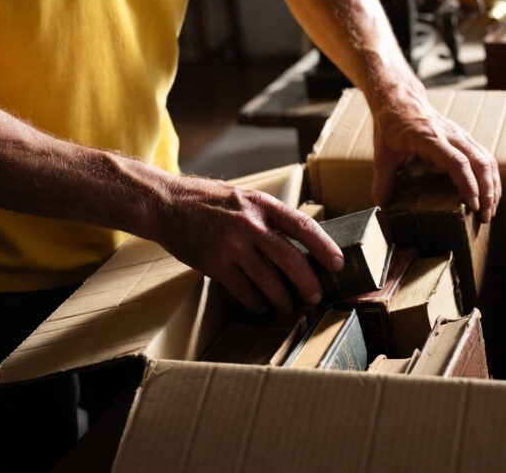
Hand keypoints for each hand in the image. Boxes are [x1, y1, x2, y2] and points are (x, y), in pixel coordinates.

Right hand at [154, 176, 343, 314]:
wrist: (167, 204)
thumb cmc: (210, 202)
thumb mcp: (245, 198)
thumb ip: (269, 217)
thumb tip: (301, 244)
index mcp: (263, 204)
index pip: (303, 227)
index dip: (325, 248)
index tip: (338, 265)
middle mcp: (250, 224)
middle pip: (291, 260)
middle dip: (308, 283)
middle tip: (315, 297)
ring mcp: (231, 245)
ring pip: (269, 281)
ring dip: (282, 299)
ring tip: (287, 306)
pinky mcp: (214, 264)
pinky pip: (243, 291)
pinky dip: (255, 303)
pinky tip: (260, 306)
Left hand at [370, 91, 500, 222]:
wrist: (401, 101)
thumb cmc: (392, 127)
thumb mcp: (383, 154)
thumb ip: (383, 180)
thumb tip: (380, 206)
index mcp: (430, 138)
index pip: (458, 162)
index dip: (468, 185)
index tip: (473, 206)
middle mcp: (451, 135)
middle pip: (480, 162)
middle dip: (487, 192)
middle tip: (485, 217)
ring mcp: (461, 135)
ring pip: (487, 159)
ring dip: (493, 186)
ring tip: (491, 210)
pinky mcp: (465, 138)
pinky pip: (486, 157)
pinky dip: (491, 177)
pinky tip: (490, 194)